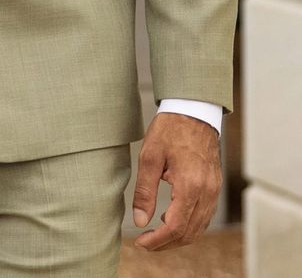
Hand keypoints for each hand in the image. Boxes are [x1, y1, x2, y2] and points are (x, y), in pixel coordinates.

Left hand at [132, 112, 221, 250]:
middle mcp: (207, 192)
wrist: (193, 111)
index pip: (175, 227)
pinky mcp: (215, 186)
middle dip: (166, 243)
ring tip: (156, 234)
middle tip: (146, 242)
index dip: (157, 240)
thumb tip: (140, 221)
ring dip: (178, 237)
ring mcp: (213, 190)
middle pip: (189, 233)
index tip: (141, 242)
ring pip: (199, 228)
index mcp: (190, 185)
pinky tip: (173, 220)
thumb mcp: (150, 156)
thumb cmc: (171, 129)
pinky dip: (189, 225)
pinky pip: (204, 216)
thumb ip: (145, 191)